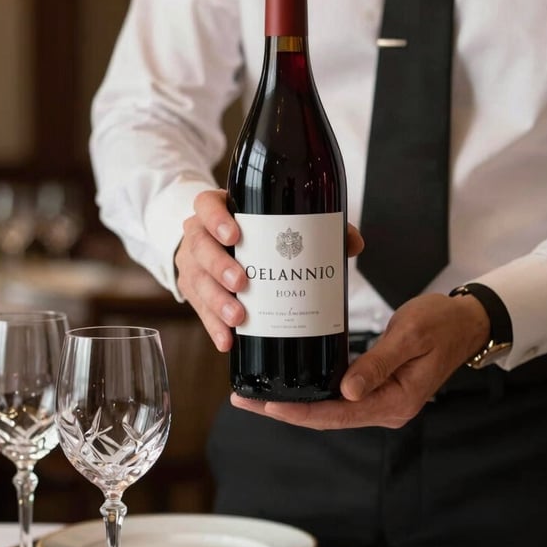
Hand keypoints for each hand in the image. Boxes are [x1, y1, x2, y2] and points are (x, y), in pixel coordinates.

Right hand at [175, 189, 363, 351]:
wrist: (219, 244)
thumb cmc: (253, 230)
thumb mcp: (277, 221)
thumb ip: (315, 227)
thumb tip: (353, 243)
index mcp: (216, 209)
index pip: (206, 205)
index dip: (216, 219)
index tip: (235, 235)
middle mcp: (199, 236)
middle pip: (199, 247)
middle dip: (219, 267)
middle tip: (242, 283)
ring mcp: (193, 265)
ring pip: (196, 281)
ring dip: (216, 303)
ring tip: (239, 319)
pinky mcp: (193, 293)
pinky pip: (199, 311)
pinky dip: (214, 328)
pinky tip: (228, 341)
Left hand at [231, 292, 490, 428]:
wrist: (466, 323)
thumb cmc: (441, 324)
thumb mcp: (409, 337)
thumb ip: (377, 365)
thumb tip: (345, 391)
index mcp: (394, 402)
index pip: (335, 414)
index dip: (296, 410)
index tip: (264, 404)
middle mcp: (385, 409)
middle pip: (326, 417)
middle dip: (284, 409)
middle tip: (245, 399)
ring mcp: (381, 401)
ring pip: (329, 409)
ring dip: (295, 402)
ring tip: (258, 394)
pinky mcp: (377, 389)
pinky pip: (339, 397)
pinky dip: (313, 391)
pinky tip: (292, 382)